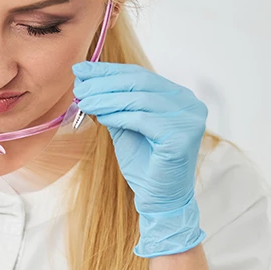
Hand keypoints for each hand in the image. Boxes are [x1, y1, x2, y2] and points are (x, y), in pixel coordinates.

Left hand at [73, 61, 207, 256]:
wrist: (160, 199)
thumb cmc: (145, 165)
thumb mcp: (127, 127)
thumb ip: (114, 104)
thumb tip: (86, 78)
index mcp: (180, 98)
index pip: (141, 76)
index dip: (109, 71)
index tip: (82, 70)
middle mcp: (190, 104)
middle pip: (140, 83)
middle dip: (105, 83)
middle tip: (79, 85)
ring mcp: (189, 119)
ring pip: (139, 100)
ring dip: (106, 99)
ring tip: (84, 100)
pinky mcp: (181, 137)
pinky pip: (142, 119)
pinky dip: (118, 115)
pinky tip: (100, 116)